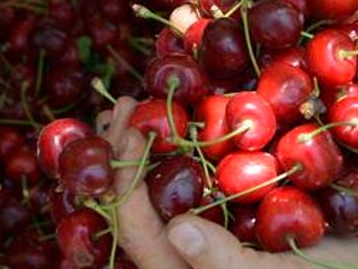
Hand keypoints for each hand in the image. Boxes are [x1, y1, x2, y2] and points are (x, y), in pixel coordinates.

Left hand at [99, 98, 357, 268]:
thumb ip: (227, 263)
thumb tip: (176, 228)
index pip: (137, 228)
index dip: (124, 175)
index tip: (131, 124)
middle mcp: (192, 253)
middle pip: (138, 203)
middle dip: (122, 152)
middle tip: (122, 105)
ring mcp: (213, 230)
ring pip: (163, 187)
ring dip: (149, 146)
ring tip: (139, 105)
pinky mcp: (235, 215)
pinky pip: (196, 178)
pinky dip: (185, 146)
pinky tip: (188, 112)